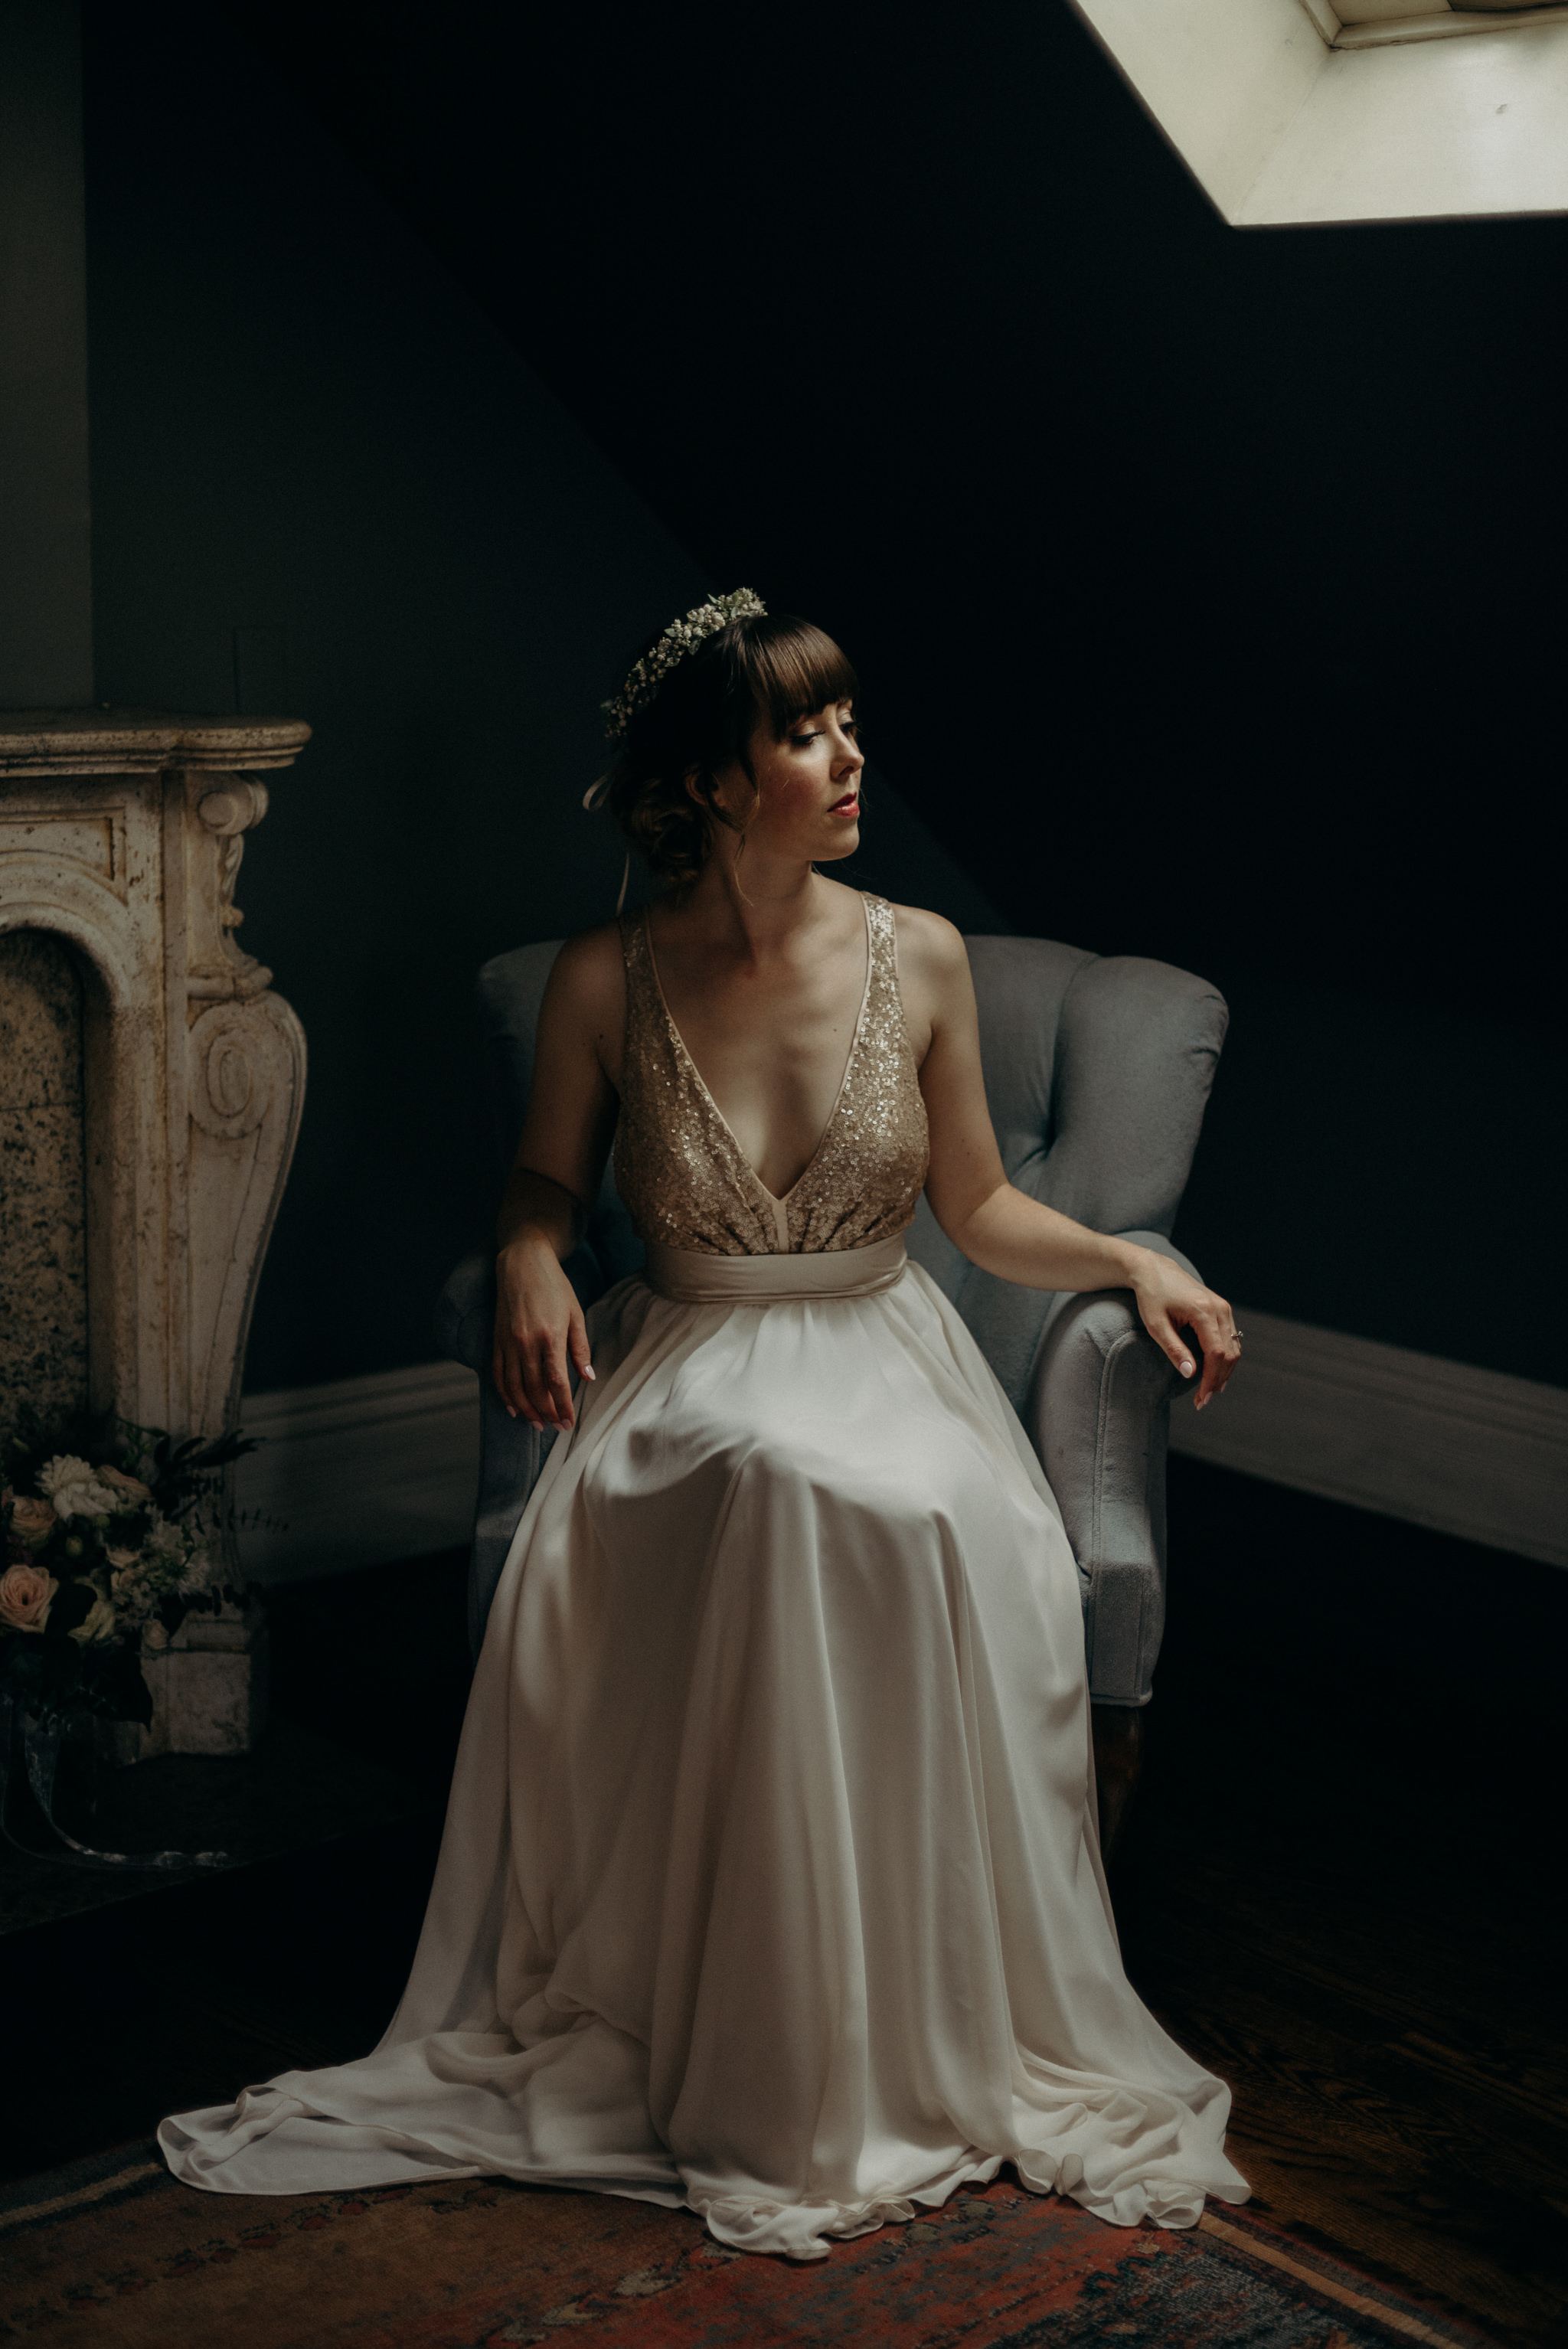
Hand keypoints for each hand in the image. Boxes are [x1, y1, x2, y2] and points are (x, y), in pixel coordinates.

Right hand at [492, 1239, 594, 1433]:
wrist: (522, 1263)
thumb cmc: (554, 1287)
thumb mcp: (576, 1314)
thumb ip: (580, 1348)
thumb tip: (588, 1378)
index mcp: (551, 1336)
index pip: (556, 1383)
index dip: (563, 1407)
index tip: (569, 1423)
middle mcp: (526, 1343)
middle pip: (535, 1389)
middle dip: (546, 1413)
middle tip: (555, 1428)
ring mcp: (508, 1342)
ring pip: (515, 1386)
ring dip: (526, 1409)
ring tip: (537, 1424)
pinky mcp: (496, 1340)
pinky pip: (498, 1374)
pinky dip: (504, 1395)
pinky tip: (513, 1408)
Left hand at [1128, 1251, 1241, 1410]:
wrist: (1154, 1270)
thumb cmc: (1151, 1296)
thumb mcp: (1156, 1325)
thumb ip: (1174, 1350)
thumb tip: (1191, 1374)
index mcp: (1203, 1312)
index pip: (1216, 1354)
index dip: (1211, 1380)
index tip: (1201, 1399)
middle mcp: (1220, 1308)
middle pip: (1230, 1354)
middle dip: (1218, 1380)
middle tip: (1202, 1400)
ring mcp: (1224, 1308)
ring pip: (1234, 1348)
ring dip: (1224, 1372)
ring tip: (1207, 1391)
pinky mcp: (1222, 1309)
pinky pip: (1231, 1339)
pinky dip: (1225, 1358)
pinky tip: (1214, 1373)